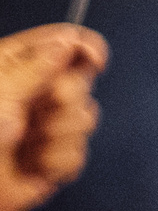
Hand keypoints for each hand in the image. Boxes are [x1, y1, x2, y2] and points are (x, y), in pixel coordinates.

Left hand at [0, 25, 108, 210]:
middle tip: (33, 113)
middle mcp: (30, 96)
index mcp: (12, 69)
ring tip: (24, 144)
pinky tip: (31, 166)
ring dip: (56, 135)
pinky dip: (55, 163)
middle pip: (80, 84)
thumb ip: (37, 66)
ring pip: (84, 120)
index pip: (59, 45)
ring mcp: (43, 129)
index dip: (83, 47)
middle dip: (62, 101)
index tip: (95, 58)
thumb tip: (67, 44)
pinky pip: (78, 155)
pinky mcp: (52, 162)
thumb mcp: (0, 91)